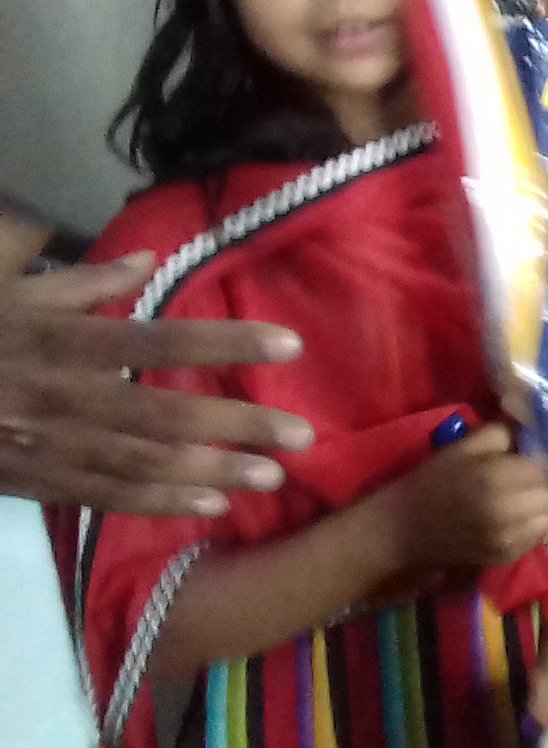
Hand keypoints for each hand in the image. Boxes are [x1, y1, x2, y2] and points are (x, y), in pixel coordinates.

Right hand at [0, 224, 313, 514]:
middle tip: (302, 435)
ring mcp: (46, 446)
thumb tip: (144, 261)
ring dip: (211, 472)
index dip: (227, 341)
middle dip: (237, 426)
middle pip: (163, 414)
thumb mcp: (7, 291)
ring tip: (271, 475)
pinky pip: (104, 496)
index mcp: (61, 341)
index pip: (159, 339)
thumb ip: (80, 281)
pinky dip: (159, 502)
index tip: (289, 343)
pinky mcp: (33, 481)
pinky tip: (210, 503)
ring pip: (141, 464)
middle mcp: (61, 397)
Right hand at [374, 424, 547, 575]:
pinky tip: (514, 518)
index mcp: (496, 479)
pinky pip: (536, 538)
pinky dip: (532, 526)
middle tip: (528, 480)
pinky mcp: (504, 557)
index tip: (526, 461)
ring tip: (524, 499)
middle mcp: (507, 512)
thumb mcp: (462, 447)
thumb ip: (501, 435)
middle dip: (543, 484)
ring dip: (542, 506)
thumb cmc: (431, 482)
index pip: (542, 467)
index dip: (537, 462)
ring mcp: (507, 539)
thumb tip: (531, 433)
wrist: (401, 530)